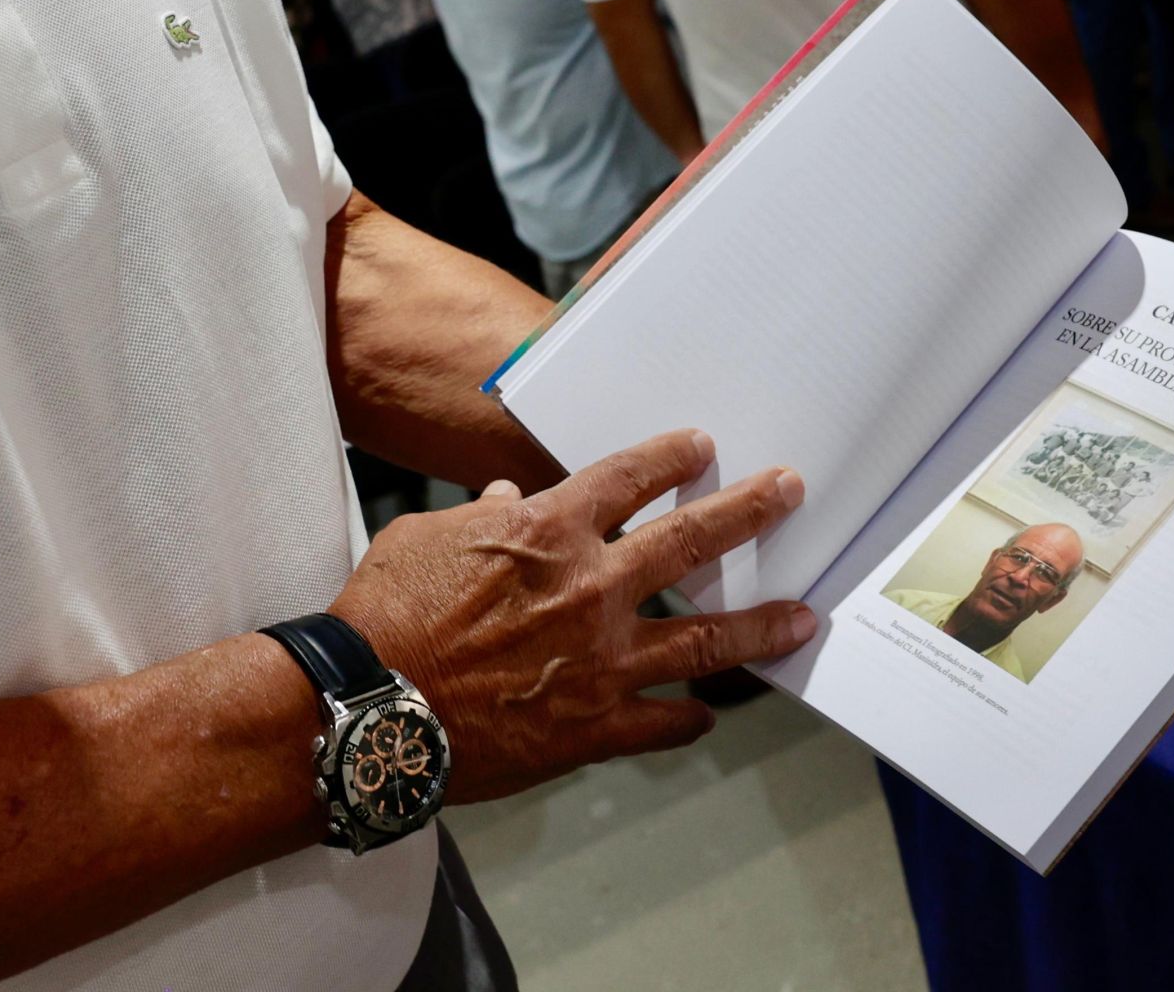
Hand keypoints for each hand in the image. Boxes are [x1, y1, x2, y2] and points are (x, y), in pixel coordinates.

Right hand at [329, 430, 814, 802]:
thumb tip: (504, 499)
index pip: (629, 479)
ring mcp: (601, 661)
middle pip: (691, 539)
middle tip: (788, 493)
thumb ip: (479, 518)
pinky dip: (687, 719)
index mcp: (549, 532)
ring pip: (704, 639)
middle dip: (747, 512)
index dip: (670, 458)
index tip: (701, 447)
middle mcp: (591, 588)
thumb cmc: (386, 614)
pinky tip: (708, 716)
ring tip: (802, 618)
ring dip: (758, 625)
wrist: (372, 707)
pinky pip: (659, 723)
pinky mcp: (593, 727)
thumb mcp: (425, 537)